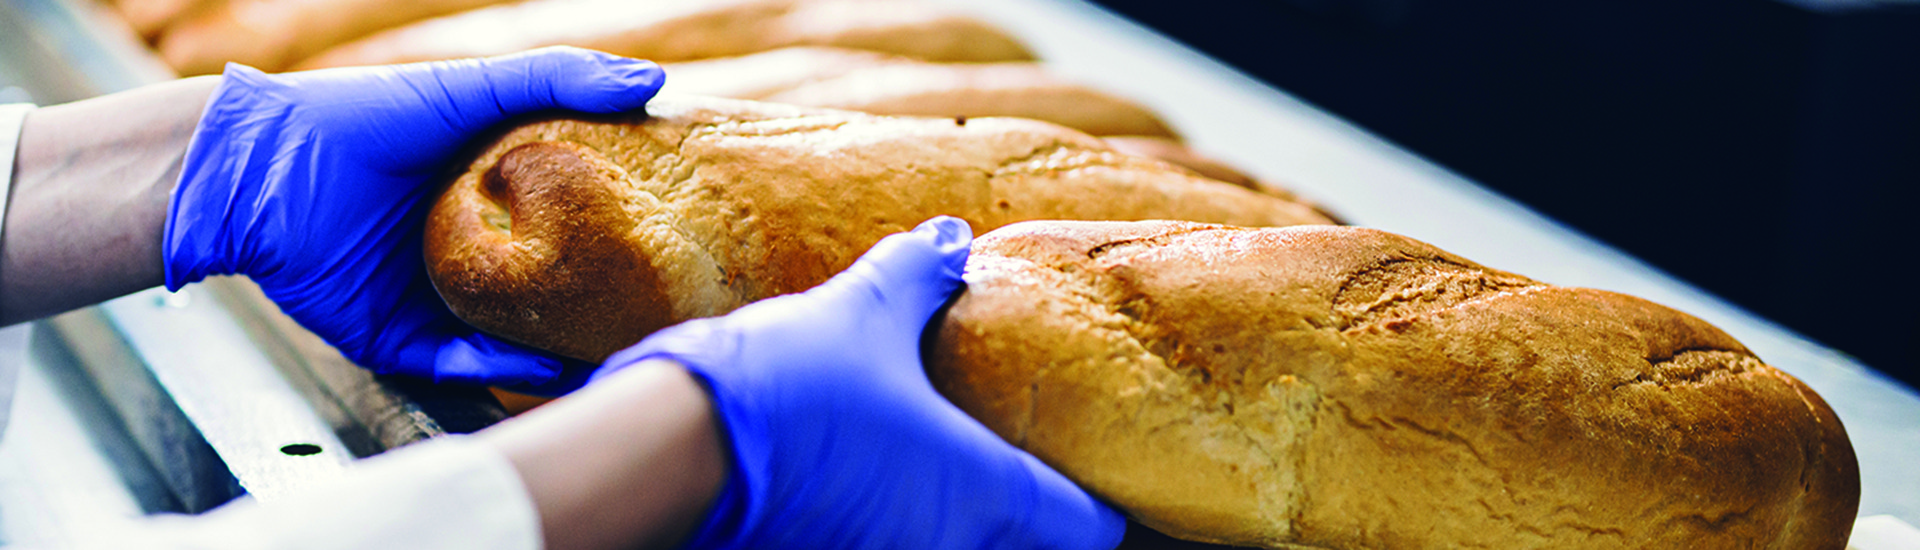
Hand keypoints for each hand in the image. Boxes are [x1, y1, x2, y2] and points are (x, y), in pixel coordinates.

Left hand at [163, 46, 662, 386]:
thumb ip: (558, 79)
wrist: (257, 170)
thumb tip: (654, 84)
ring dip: (552, 352)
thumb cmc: (360, 117)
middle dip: (589, 308)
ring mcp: (428, 297)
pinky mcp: (392, 337)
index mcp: (484, 194)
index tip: (665, 246)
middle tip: (649, 314)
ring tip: (605, 353)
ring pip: (505, 337)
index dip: (612, 237)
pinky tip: (534, 363)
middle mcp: (462, 250)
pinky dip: (494, 367)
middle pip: (540, 290)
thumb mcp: (471, 88)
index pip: (563, 224)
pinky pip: (454, 363)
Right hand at [597, 216, 1124, 549]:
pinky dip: (888, 528)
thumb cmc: (786, 387)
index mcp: (989, 495)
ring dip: (947, 519)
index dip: (1090, 496)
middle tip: (987, 452)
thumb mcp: (861, 315)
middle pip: (1024, 546)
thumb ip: (917, 278)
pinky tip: (857, 490)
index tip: (1067, 462)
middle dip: (1015, 509)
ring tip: (917, 466)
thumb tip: (949, 240)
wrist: (670, 454)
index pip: (1090, 526)